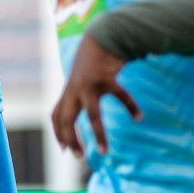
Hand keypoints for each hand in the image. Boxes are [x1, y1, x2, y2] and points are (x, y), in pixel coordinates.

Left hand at [51, 33, 141, 157]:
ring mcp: (90, 84)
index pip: (56, 115)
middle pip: (66, 119)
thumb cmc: (94, 58)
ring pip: (91, 115)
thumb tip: (77, 103)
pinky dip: (130, 106)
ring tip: (103, 151)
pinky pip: (120, 96)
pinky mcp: (106, 77)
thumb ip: (79, 89)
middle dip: (70, 139)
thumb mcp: (81, 75)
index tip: (63, 148)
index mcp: (69, 90)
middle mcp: (75, 89)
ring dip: (98, 135)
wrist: (102, 34)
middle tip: (77, 157)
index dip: (57, 132)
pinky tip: (137, 116)